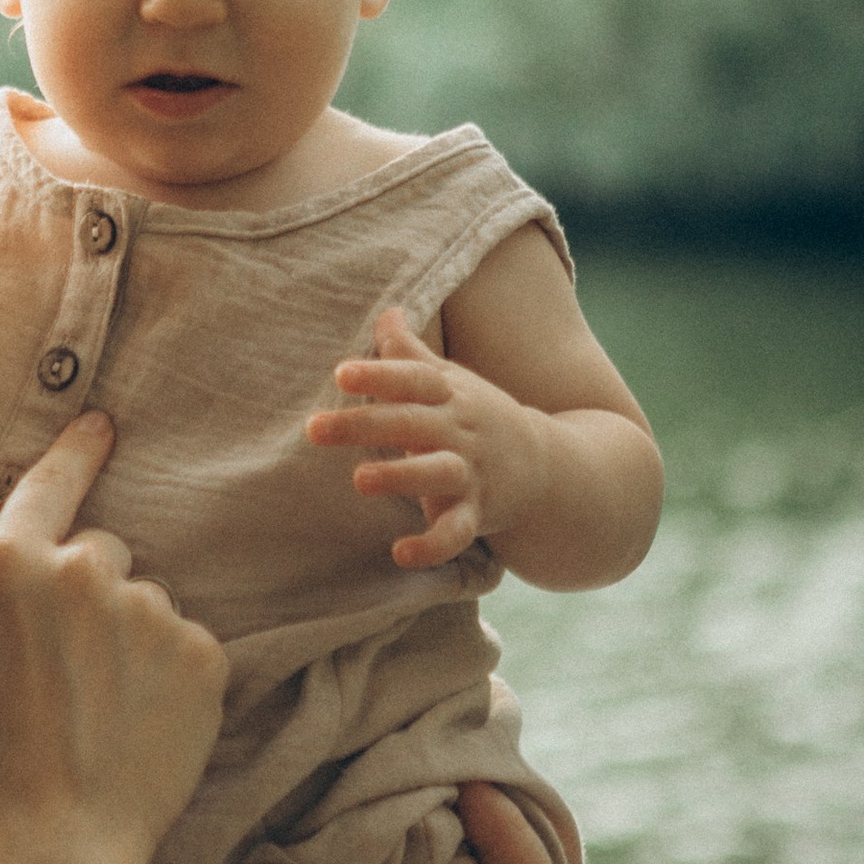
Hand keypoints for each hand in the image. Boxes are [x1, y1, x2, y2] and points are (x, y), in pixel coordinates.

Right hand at [0, 415, 225, 863]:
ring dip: (125, 636)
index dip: (77, 450)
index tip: (101, 424)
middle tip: (58, 665)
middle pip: (100, 550)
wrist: (51, 843)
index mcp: (12, 563)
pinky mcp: (204, 659)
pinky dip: (165, 674)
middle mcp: (88, 572)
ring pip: (144, 601)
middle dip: (82, 591)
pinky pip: (185, 643)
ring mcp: (153, 613)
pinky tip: (133, 722)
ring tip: (95, 707)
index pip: (52, 481)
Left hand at [306, 306, 544, 568]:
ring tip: (359, 479)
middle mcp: (459, 430)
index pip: (413, 379)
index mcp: (448, 394)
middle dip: (364, 424)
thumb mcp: (450, 380)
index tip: (341, 372)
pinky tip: (399, 553)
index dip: (380, 374)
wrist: (548, 465)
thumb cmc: (478, 416)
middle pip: (411, 423)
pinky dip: (432, 546)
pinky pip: (456, 532)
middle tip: (314, 428)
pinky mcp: (478, 513)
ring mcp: (471, 472)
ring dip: (400, 476)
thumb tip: (387, 310)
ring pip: (436, 473)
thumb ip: (411, 353)